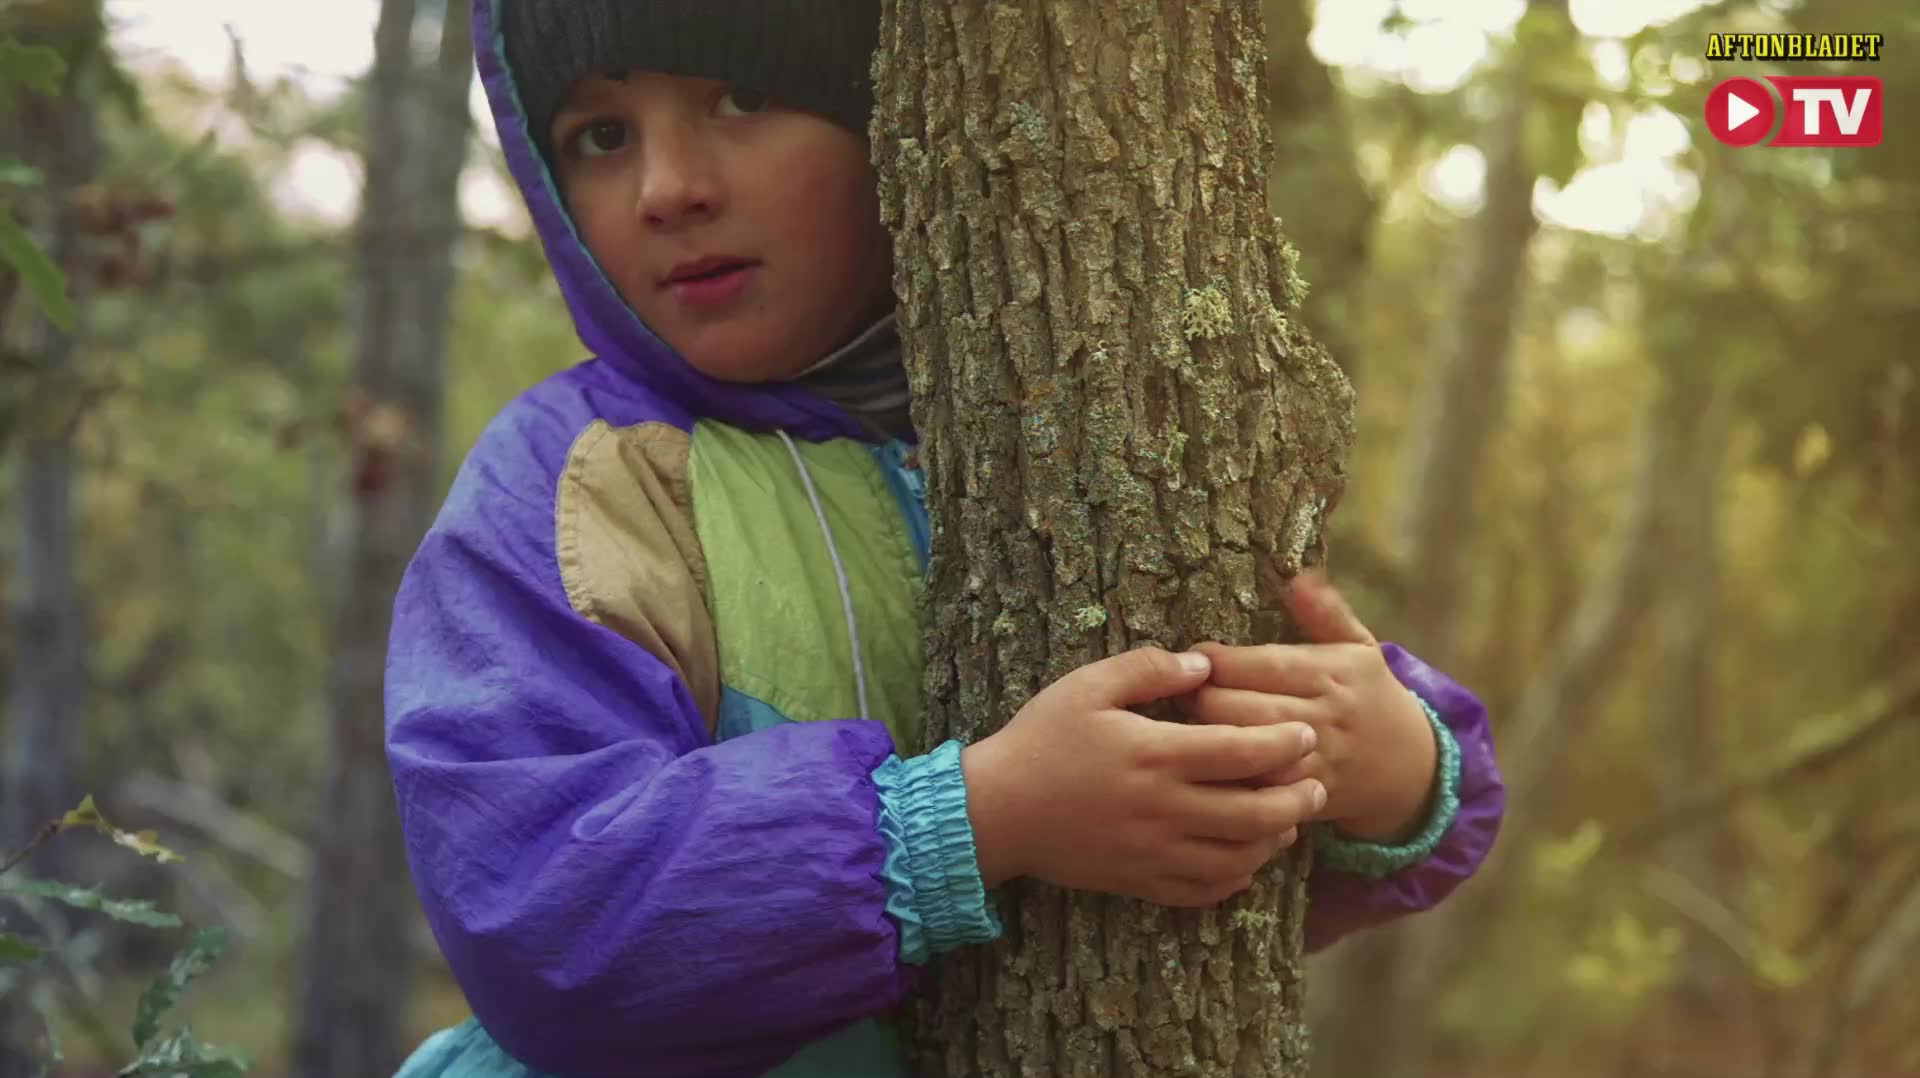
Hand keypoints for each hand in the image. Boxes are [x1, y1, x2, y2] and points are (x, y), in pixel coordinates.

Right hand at [961, 647, 1324, 907]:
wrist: (996, 811)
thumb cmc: (1041, 740)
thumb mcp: (1087, 686)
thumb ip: (1148, 669)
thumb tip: (1203, 665)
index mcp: (1156, 755)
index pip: (1244, 753)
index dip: (1286, 744)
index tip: (1306, 735)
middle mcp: (1164, 809)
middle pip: (1257, 813)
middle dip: (1299, 799)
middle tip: (1317, 785)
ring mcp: (1154, 852)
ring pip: (1239, 858)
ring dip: (1274, 840)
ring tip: (1287, 820)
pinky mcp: (1140, 882)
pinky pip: (1205, 891)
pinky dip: (1237, 878)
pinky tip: (1244, 858)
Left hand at [1182, 571, 1437, 844]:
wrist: (1411, 766)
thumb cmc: (1370, 695)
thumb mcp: (1359, 647)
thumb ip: (1326, 612)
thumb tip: (1297, 576)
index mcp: (1330, 672)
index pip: (1263, 665)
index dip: (1219, 661)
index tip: (1194, 656)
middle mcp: (1323, 715)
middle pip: (1245, 709)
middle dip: (1203, 700)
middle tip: (1179, 693)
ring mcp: (1316, 759)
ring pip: (1247, 752)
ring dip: (1209, 740)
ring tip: (1185, 727)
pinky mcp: (1307, 796)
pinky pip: (1260, 791)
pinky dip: (1231, 780)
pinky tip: (1208, 767)